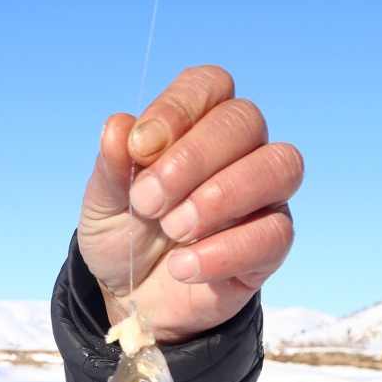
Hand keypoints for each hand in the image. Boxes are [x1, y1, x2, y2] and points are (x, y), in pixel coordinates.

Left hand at [78, 65, 301, 344]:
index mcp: (197, 125)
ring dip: (220, 196)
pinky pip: (274, 233)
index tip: (141, 147)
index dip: (179, 107)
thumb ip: (112, 167)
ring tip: (173, 229)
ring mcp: (262, 196)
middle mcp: (240, 151)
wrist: (133, 296)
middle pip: (244, 120)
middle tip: (147, 202)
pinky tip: (184, 267)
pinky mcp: (271, 244)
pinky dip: (224, 251)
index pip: (210, 85)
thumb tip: (119, 126)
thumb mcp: (102, 204)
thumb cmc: (124, 235)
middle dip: (192, 158)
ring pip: (279, 166)